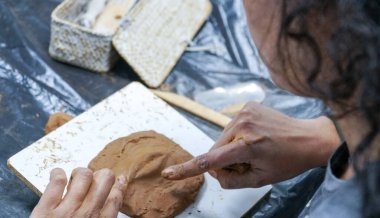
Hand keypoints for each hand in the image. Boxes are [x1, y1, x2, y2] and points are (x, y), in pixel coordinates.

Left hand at [31, 168, 125, 217]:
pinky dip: (57, 174)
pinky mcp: (45, 209)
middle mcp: (88, 214)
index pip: (116, 196)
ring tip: (75, 178)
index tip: (119, 179)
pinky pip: (57, 182)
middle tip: (94, 180)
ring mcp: (67, 210)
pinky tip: (57, 174)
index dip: (118, 185)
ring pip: (83, 175)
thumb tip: (110, 209)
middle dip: (101, 175)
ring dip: (80, 173)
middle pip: (104, 179)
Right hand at [162, 102, 339, 188]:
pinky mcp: (247, 105)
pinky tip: (255, 136)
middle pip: (215, 149)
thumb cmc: (288, 161)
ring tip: (254, 147)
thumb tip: (213, 172)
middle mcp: (243, 125)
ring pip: (222, 137)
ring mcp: (245, 112)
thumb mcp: (261, 179)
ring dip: (230, 146)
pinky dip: (237, 134)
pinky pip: (231, 126)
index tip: (169, 173)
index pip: (211, 160)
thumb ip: (232, 180)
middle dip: (224, 159)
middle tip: (247, 162)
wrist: (309, 138)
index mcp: (248, 146)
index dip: (188, 169)